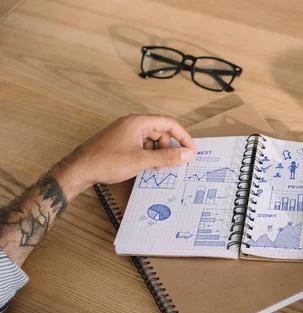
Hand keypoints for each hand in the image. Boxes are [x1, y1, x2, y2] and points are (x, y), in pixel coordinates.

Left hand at [53, 114, 197, 198]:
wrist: (80, 169)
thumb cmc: (106, 161)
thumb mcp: (142, 160)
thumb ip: (167, 157)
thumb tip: (187, 154)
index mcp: (138, 122)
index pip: (169, 124)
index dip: (183, 137)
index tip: (191, 151)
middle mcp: (133, 124)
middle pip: (161, 132)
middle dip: (168, 148)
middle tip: (171, 164)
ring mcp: (126, 133)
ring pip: (152, 141)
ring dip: (158, 154)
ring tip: (156, 168)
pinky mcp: (122, 142)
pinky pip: (142, 146)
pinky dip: (148, 156)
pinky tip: (145, 167)